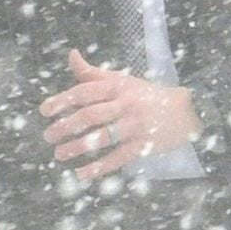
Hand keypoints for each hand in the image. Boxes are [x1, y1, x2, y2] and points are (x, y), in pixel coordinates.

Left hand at [40, 49, 195, 181]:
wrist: (186, 111)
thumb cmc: (146, 95)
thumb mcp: (122, 80)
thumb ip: (93, 73)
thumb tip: (72, 55)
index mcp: (118, 87)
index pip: (85, 92)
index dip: (62, 101)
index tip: (44, 111)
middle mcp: (126, 105)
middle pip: (91, 115)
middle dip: (66, 126)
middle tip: (48, 136)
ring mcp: (135, 126)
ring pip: (103, 137)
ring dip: (78, 147)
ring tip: (59, 154)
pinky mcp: (144, 146)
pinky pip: (119, 158)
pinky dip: (99, 167)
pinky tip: (82, 174)